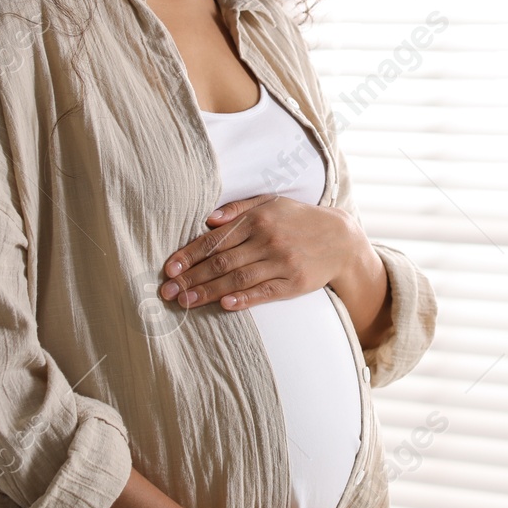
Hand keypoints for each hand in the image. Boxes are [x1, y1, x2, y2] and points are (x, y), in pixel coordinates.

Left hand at [160, 194, 369, 312]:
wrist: (340, 239)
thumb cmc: (298, 220)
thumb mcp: (271, 203)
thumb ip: (238, 208)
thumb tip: (208, 219)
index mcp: (257, 219)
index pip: (215, 240)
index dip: (189, 255)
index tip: (169, 268)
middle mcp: (268, 240)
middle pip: (221, 262)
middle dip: (191, 278)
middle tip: (167, 292)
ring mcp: (282, 263)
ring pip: (238, 279)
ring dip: (208, 292)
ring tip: (185, 303)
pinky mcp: (295, 283)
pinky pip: (265, 292)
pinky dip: (244, 299)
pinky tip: (224, 305)